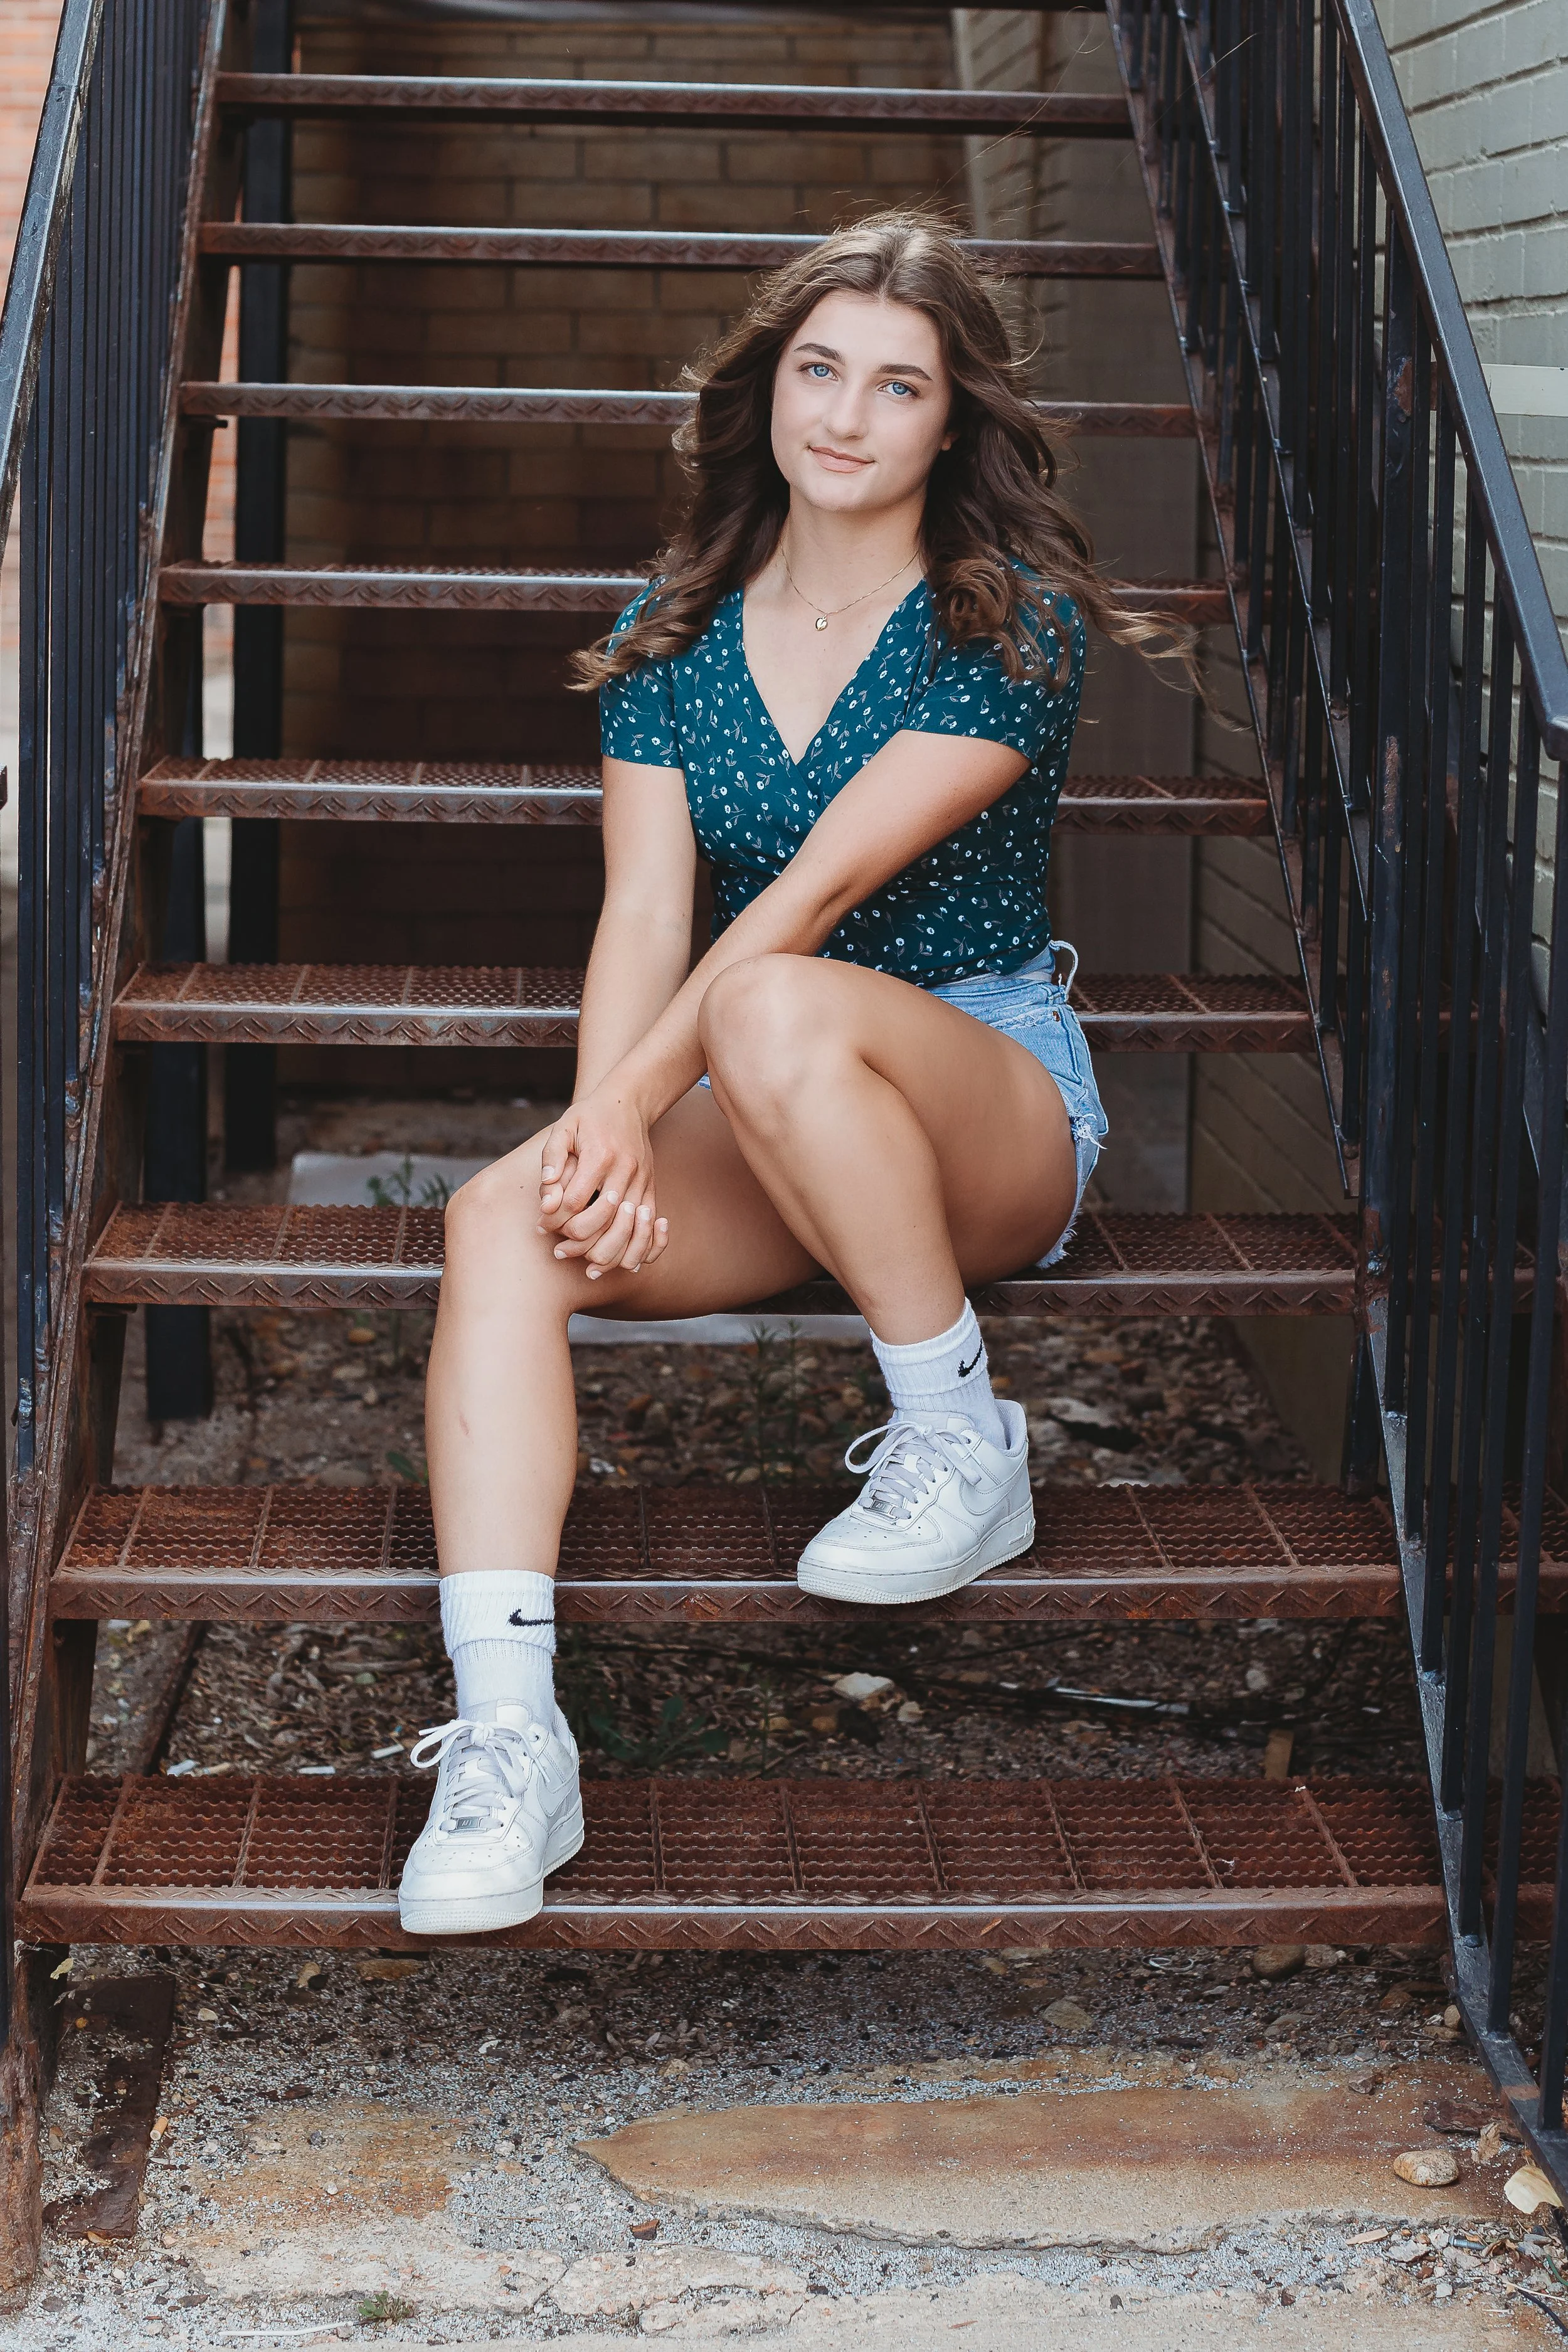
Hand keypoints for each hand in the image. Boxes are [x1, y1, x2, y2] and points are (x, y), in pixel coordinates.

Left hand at [537, 1087, 669, 1278]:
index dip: (555, 1219)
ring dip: (608, 1254)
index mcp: (600, 1155)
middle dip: (578, 1241)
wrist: (629, 1103)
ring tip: (587, 1267)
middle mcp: (625, 1171)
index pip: (576, 1200)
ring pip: (630, 1230)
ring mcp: (642, 1182)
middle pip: (604, 1220)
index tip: (541, 1225)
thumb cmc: (590, 1117)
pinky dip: (637, 1250)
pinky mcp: (651, 1190)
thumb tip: (547, 1196)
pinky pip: (648, 1229)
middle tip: (558, 1251)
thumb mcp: (563, 1127)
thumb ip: (552, 1159)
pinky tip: (621, 1263)